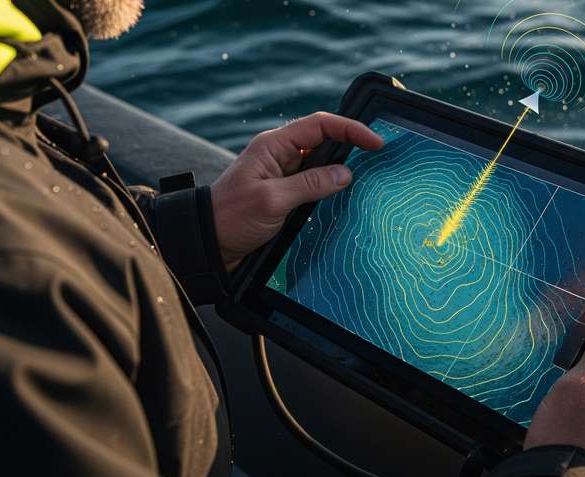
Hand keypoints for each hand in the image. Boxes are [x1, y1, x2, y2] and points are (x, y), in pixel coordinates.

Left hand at [210, 112, 382, 269]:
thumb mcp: (272, 200)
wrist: (206, 244)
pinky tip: (344, 199)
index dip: (351, 129)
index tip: (375, 143)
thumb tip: (345, 174)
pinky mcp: (285, 194)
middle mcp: (280, 155)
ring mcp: (283, 175)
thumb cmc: (230, 217)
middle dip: (351, 148)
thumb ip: (310, 185)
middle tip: (378, 160)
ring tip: (367, 180)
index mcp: (273, 146)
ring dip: (342, 171)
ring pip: (322, 164)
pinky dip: (331, 189)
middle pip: (324, 142)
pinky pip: (314, 185)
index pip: (320, 125)